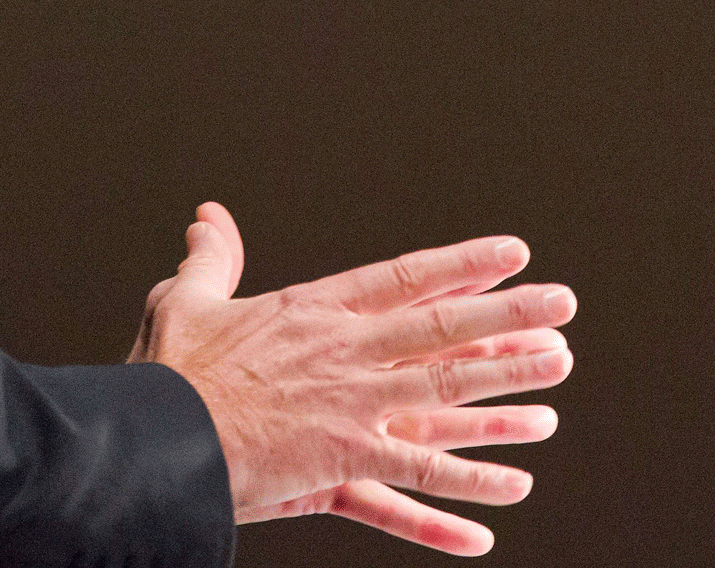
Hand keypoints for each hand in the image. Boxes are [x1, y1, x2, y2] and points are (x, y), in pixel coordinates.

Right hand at [129, 202, 574, 555]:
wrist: (151, 439)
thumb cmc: (166, 374)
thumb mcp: (185, 302)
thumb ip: (212, 260)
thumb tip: (208, 218)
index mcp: (313, 311)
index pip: (404, 278)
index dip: (461, 265)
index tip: (510, 253)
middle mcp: (344, 354)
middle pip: (442, 328)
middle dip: (509, 315)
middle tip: (562, 304)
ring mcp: (348, 409)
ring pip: (444, 393)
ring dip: (506, 386)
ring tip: (557, 374)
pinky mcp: (340, 464)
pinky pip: (414, 481)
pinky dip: (461, 491)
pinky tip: (507, 497)